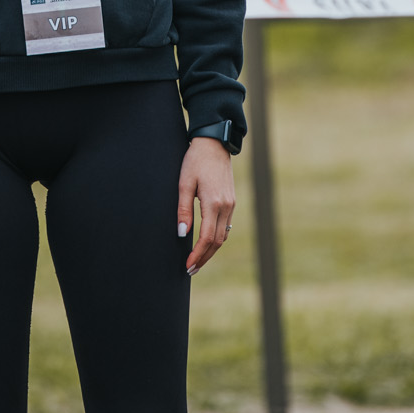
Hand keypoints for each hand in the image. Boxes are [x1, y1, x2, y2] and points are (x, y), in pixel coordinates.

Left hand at [178, 136, 235, 274]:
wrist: (214, 143)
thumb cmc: (195, 161)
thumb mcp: (184, 184)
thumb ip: (183, 210)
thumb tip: (182, 234)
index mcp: (214, 203)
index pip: (207, 238)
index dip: (198, 255)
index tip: (188, 266)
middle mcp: (226, 206)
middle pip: (217, 242)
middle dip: (204, 258)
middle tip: (190, 270)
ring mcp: (231, 204)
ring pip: (223, 236)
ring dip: (211, 250)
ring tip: (197, 260)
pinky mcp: (231, 201)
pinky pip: (226, 226)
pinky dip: (217, 239)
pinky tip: (207, 243)